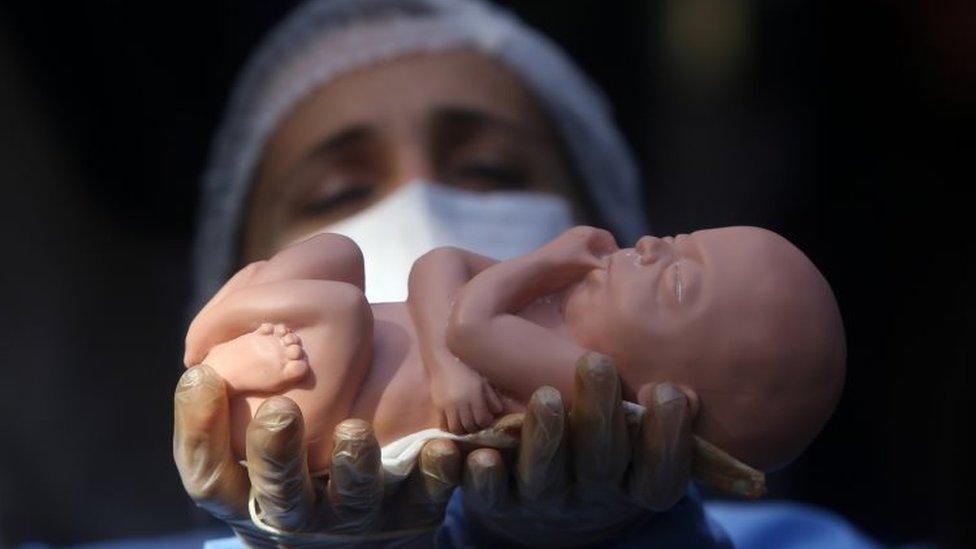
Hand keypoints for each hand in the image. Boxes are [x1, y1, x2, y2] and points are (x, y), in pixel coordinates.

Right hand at [173, 364, 461, 545]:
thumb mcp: (274, 410)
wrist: (390, 482)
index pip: (211, 474)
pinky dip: (440, 474)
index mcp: (255, 488)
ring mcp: (360, 514)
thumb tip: (213, 334)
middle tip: (278, 410)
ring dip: (354, 466)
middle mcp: (303, 509)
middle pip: (279, 494)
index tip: (201, 375)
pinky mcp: (417, 509)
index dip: (198, 429)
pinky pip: (432, 496)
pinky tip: (448, 447)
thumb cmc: (314, 430)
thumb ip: (251, 379)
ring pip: (356, 500)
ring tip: (355, 430)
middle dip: (276, 454)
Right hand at [430, 359, 504, 433]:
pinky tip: (455, 423)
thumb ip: (492, 397)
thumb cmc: (467, 369)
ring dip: (462, 431)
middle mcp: (461, 402)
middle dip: (475, 428)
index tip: (486, 420)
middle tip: (477, 424)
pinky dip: (450, 428)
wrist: (444, 361)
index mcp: (474, 395)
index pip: (482, 420)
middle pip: (469, 426)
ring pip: (456, 429)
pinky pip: (443, 425)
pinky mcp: (438, 406)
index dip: (486, 423)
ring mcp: (448, 405)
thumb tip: (498, 412)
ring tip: (466, 426)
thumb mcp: (483, 381)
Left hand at [459, 352, 695, 546]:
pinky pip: (489, 494)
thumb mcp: (634, 432)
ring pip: (545, 477)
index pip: (660, 474)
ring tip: (545, 397)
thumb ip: (652, 408)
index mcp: (633, 481)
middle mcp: (591, 493)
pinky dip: (483, 475)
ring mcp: (542, 498)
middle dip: (599, 415)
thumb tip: (687, 384)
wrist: (549, 501)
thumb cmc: (602, 442)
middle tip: (595, 363)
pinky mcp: (498, 499)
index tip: (667, 390)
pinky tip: (479, 453)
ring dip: (546, 437)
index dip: (667, 437)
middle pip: (601, 464)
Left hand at [532, 226, 618, 279]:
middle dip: (603, 263)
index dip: (616, 255)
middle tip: (606, 278)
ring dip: (591, 269)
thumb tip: (623, 275)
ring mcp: (566, 245)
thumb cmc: (565, 265)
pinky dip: (580, 272)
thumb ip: (609, 269)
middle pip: (598, 249)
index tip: (617, 271)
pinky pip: (576, 263)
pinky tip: (579, 283)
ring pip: (587, 257)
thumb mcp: (592, 267)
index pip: (610, 241)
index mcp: (588, 233)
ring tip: (592, 283)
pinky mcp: (558, 256)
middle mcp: (577, 235)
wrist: (533, 271)